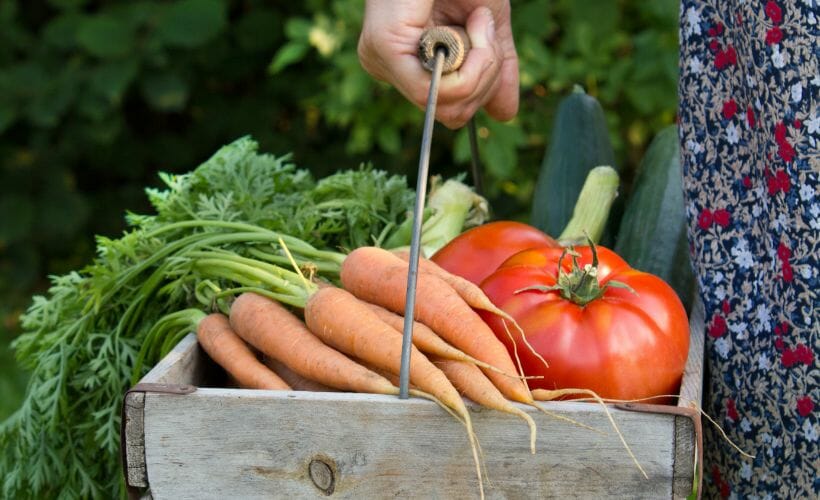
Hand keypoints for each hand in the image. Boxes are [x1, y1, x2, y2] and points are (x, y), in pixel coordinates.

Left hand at [357, 0, 517, 128]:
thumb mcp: (486, 27)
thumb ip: (494, 69)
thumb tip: (505, 115)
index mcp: (407, 63)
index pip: (449, 108)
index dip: (483, 90)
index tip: (493, 45)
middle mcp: (389, 66)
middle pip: (452, 113)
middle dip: (485, 77)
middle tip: (486, 26)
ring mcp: (382, 60)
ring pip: (447, 103)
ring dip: (482, 64)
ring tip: (479, 20)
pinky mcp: (385, 48)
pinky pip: (437, 89)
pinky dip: (470, 62)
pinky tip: (473, 24)